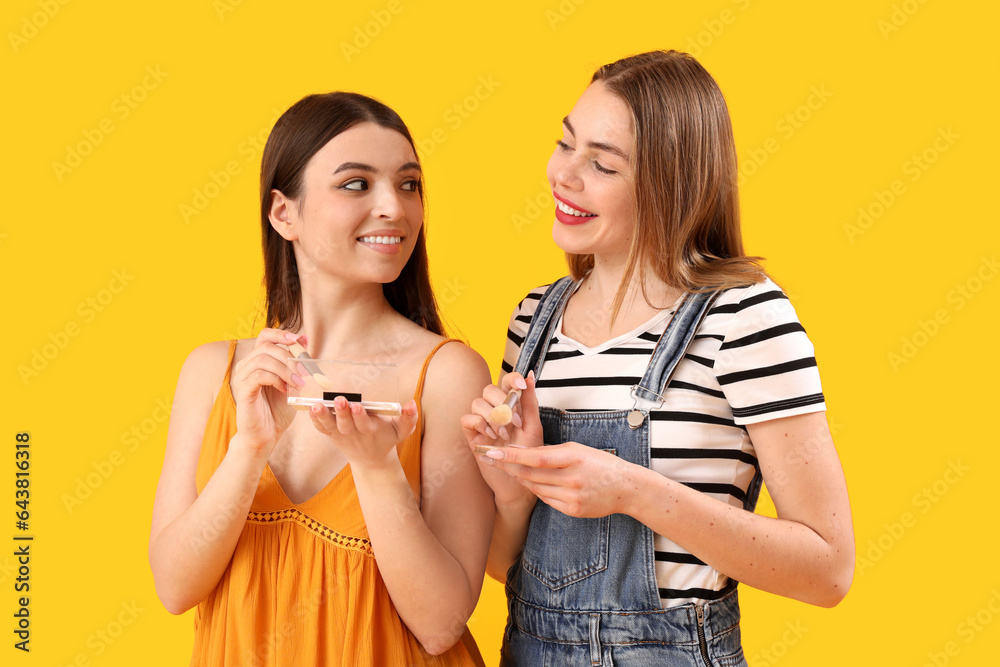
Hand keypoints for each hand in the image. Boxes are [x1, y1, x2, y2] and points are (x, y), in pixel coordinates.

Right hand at [231, 329, 306, 455]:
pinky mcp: (243, 391)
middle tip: (304, 371)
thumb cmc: (278, 409)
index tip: (298, 340)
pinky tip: (285, 389)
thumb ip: (296, 362)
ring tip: (298, 382)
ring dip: (285, 369)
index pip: (265, 335)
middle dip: (289, 356)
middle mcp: (246, 366)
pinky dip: (276, 379)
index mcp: (257, 360)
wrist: (266, 435)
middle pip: (266, 346)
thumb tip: (305, 338)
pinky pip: (259, 375)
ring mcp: (242, 378)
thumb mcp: (292, 382)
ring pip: (262, 359)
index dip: (281, 333)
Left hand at [307, 396, 418, 469]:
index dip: (360, 416)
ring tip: (316, 405)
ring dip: (322, 416)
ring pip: (330, 427)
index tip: (358, 405)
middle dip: (342, 412)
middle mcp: (354, 434)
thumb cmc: (386, 438)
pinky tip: (309, 408)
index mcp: (371, 431)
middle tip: (339, 399)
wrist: (371, 460)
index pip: (365, 424)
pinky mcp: (332, 435)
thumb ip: (409, 419)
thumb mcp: (402, 432)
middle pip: (346, 425)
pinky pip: (321, 429)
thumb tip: (412, 404)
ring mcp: (341, 436)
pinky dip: (314, 420)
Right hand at [461, 371, 541, 506]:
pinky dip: (479, 424)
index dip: (511, 378)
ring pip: (477, 402)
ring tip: (503, 434)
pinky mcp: (472, 434)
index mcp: (511, 405)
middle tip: (514, 422)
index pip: (506, 381)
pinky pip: (467, 419)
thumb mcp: (533, 427)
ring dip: (492, 416)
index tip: (521, 386)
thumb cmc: (528, 454)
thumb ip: (530, 402)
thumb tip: (531, 375)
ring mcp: (482, 421)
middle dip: (502, 402)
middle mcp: (494, 409)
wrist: (519, 480)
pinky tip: (491, 436)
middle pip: (489, 389)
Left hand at [481, 441, 636, 518]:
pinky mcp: (572, 510)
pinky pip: (545, 499)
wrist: (624, 488)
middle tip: (490, 459)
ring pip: (535, 488)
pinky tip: (536, 483)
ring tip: (514, 469)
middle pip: (530, 475)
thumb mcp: (577, 449)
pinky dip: (537, 490)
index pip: (535, 457)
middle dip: (507, 467)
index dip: (511, 456)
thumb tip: (521, 450)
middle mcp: (571, 479)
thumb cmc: (599, 463)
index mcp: (573, 458)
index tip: (491, 452)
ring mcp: (572, 497)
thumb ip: (550, 451)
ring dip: (522, 479)